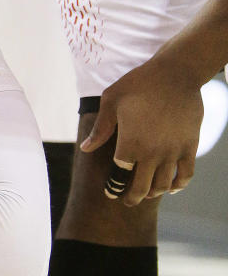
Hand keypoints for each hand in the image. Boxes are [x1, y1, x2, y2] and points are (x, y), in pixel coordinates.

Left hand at [81, 55, 203, 203]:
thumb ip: (100, 129)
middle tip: (126, 201)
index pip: (119, 176)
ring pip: (163, 184)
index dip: (114, 187)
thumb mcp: (111, 101)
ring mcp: (172, 151)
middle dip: (132, 198)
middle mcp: (152, 153)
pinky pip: (186, 174)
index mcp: (130, 144)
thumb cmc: (138, 83)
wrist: (176, 73)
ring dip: (153, 192)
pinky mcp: (190, 146)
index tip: (110, 193)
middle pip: (142, 187)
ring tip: (147, 193)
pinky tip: (171, 187)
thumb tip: (86, 149)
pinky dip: (178, 185)